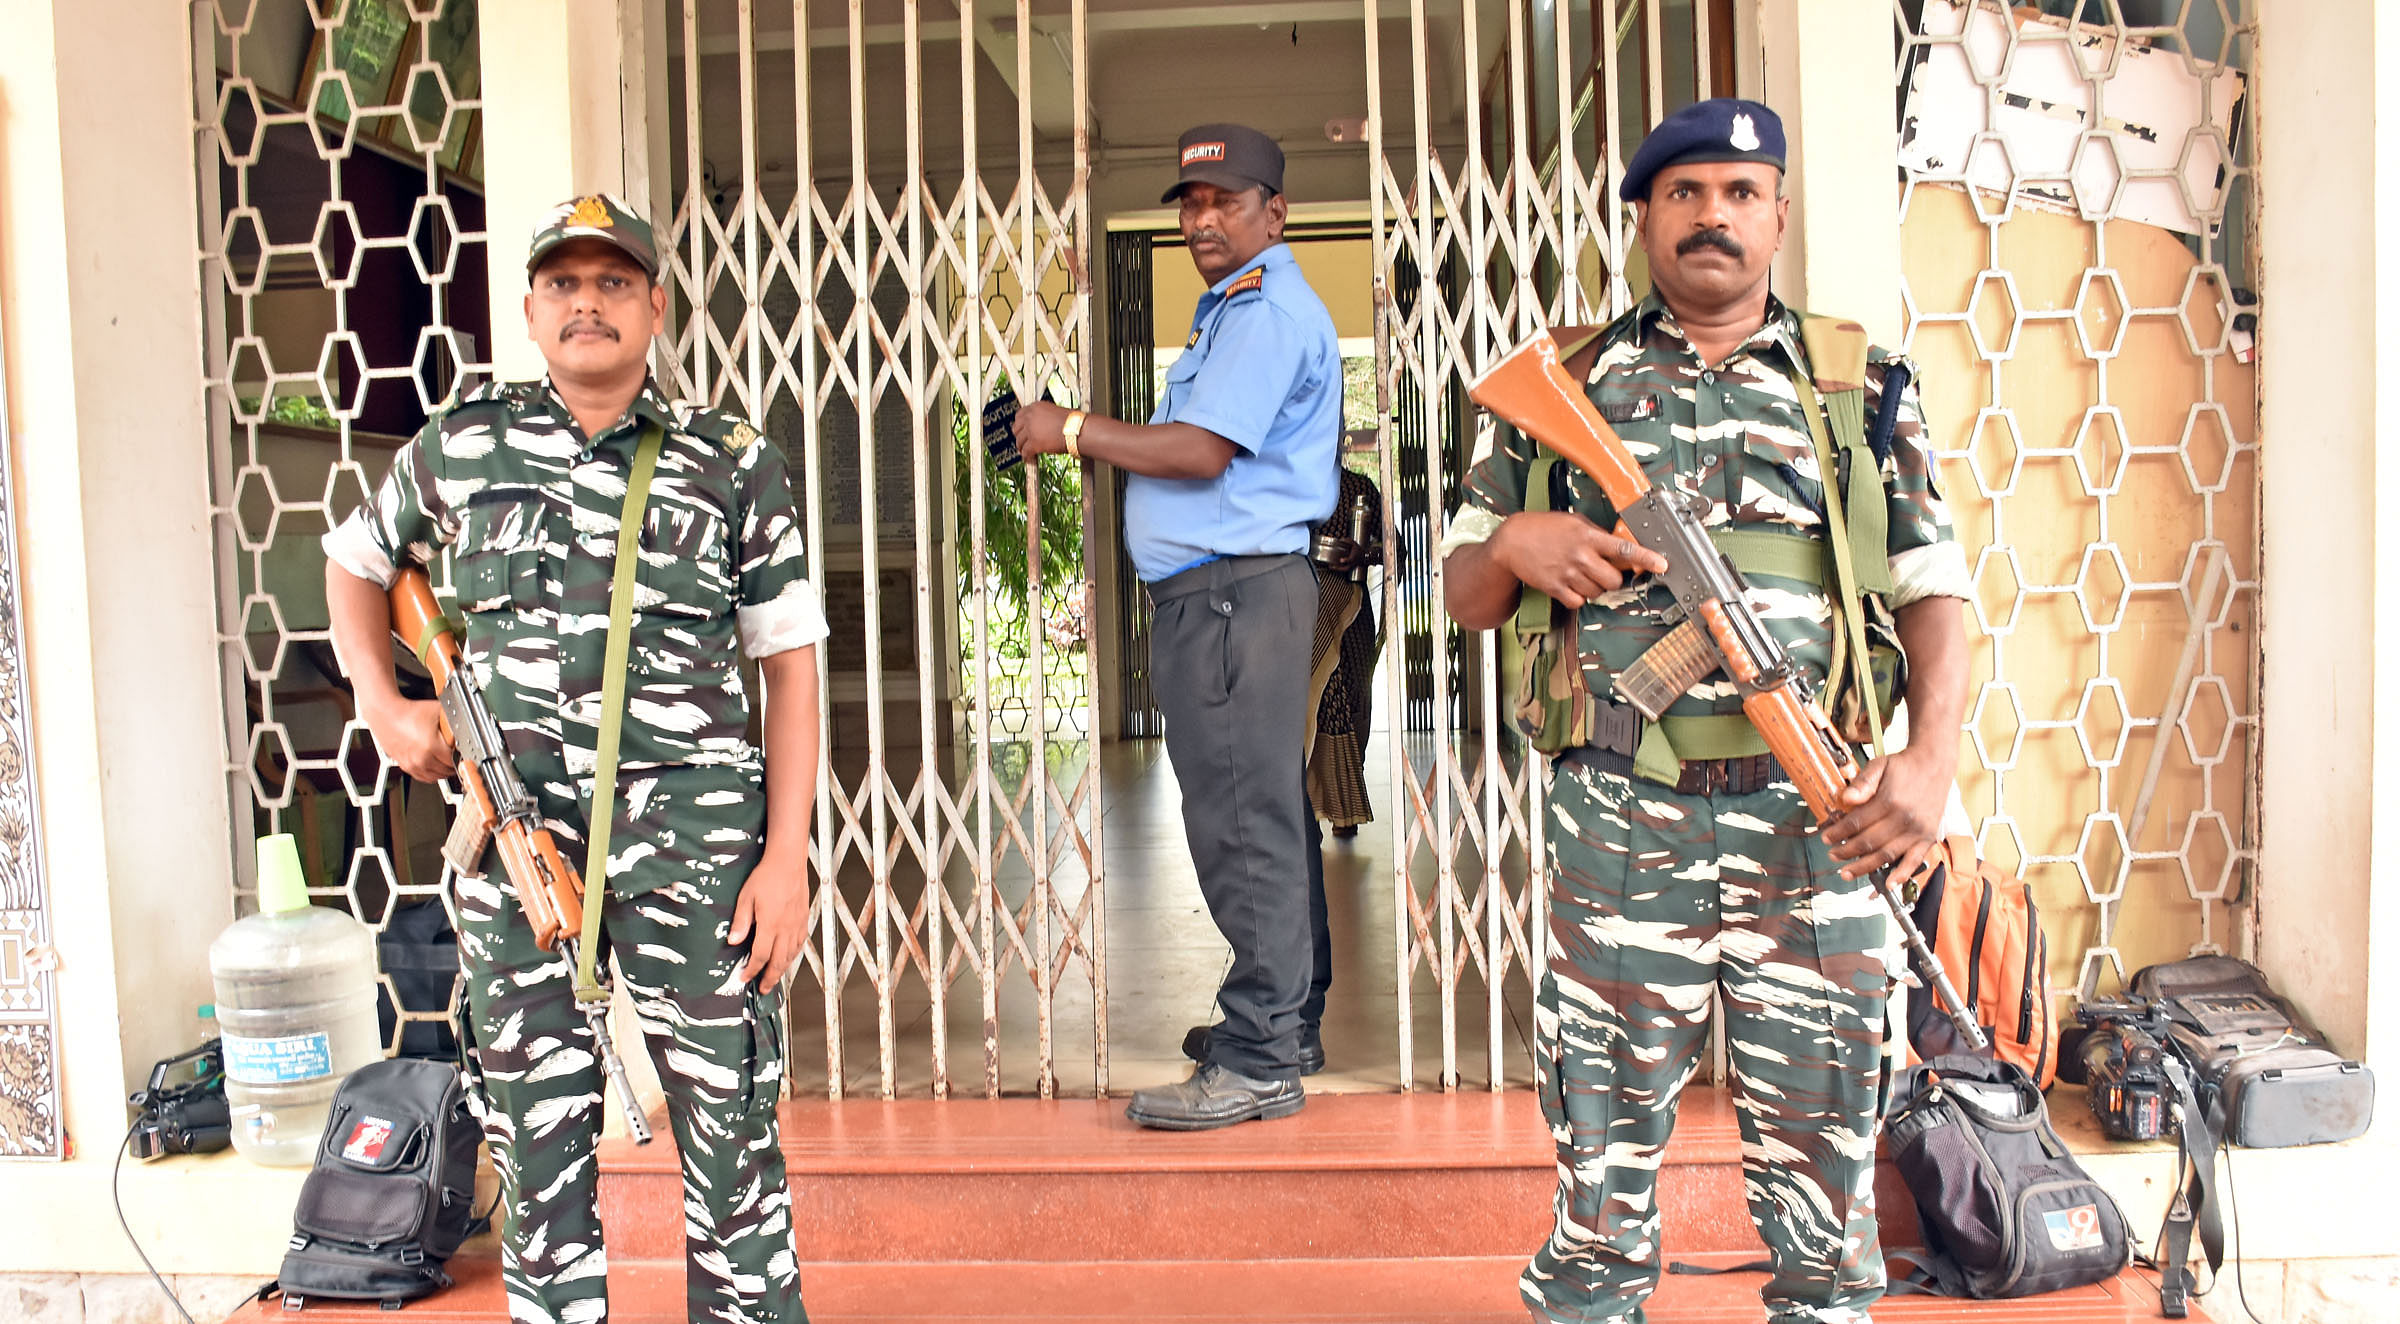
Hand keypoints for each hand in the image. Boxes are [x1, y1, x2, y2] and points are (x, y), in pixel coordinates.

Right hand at [361, 696, 455, 782]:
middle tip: (457, 755)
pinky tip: (436, 766)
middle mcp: (421, 759)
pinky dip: (432, 774)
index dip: (461, 755)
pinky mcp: (405, 766)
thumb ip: (455, 719)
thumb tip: (468, 725)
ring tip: (448, 761)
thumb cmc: (410, 712)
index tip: (463, 751)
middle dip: (453, 763)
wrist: (386, 714)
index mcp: (431, 746)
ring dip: (444, 771)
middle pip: (446, 770)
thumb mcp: (438, 711)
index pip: (455, 760)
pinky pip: (424, 777)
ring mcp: (412, 764)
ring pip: (436, 777)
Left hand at [730, 848, 811, 991]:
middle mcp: (786, 928)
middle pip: (779, 961)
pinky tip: (788, 957)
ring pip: (791, 955)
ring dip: (782, 969)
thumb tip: (734, 942)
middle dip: (770, 978)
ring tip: (774, 978)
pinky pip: (800, 944)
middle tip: (763, 990)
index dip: (752, 970)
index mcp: (770, 925)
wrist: (788, 862)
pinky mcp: (803, 919)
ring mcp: (797, 925)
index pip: (761, 956)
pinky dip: (793, 955)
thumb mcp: (746, 897)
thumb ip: (741, 921)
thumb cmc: (765, 877)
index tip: (744, 978)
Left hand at [1012, 400, 1072, 457]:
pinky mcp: (1034, 443)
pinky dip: (1026, 456)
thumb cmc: (1072, 422)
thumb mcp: (1054, 413)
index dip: (1020, 424)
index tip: (1022, 429)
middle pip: (1016, 428)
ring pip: (1019, 441)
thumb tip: (1040, 427)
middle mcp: (1030, 417)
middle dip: (1019, 435)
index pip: (1019, 415)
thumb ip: (1043, 418)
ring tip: (1025, 451)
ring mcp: (1030, 430)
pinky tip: (1029, 459)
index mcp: (1036, 407)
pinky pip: (1025, 452)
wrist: (1077, 429)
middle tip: (1023, 441)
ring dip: (1022, 447)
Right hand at [1494, 511, 1667, 607]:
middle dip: (1613, 578)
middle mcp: (1580, 556)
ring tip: (1582, 574)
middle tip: (1603, 571)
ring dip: (1595, 587)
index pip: (1624, 548)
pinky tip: (1572, 584)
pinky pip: (1579, 601)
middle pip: (1614, 580)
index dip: (1646, 558)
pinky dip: (1579, 597)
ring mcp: (1567, 574)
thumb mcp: (1574, 523)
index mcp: (1587, 536)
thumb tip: (1620, 547)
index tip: (1662, 564)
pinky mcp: (1555, 588)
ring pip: (1598, 592)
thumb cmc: (1543, 529)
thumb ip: (1597, 535)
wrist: (1512, 542)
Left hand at [1821, 745, 1951, 882]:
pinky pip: (1914, 861)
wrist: (1934, 764)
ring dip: (1864, 867)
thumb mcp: (1879, 765)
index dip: (1838, 832)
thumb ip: (1862, 783)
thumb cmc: (1904, 766)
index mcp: (1890, 800)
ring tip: (1847, 872)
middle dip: (1846, 851)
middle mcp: (1905, 818)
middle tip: (1832, 854)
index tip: (1825, 837)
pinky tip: (1888, 884)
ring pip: (1887, 855)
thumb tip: (1845, 798)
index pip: (1857, 822)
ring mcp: (1918, 830)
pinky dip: (1901, 875)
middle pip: (1869, 842)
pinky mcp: (1928, 837)